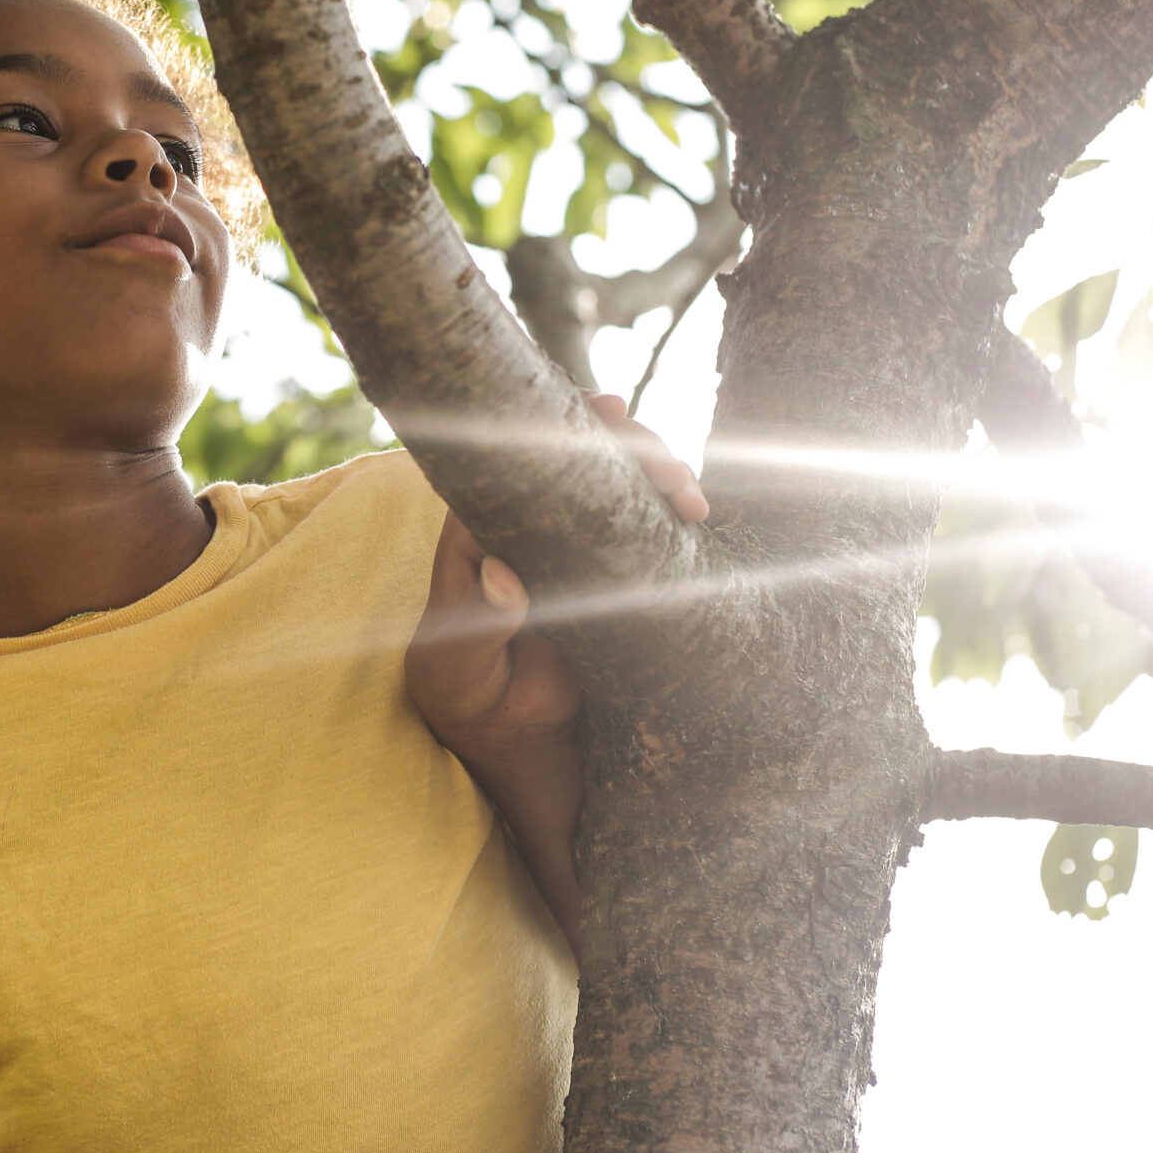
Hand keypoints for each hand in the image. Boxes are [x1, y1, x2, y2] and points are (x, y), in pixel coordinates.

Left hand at [406, 394, 704, 736]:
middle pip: (577, 457)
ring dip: (658, 474)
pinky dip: (672, 513)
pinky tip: (697, 516)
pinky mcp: (615, 569)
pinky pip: (645, 527)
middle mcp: (530, 524)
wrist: (514, 741)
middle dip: (627, 446)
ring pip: (618, 484)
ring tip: (689, 497)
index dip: (557, 427)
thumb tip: (500, 572)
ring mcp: (576, 543)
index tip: (605, 411)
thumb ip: (474, 624)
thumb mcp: (454, 669)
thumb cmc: (465, 695)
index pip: (514, 459)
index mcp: (478, 531)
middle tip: (667, 469)